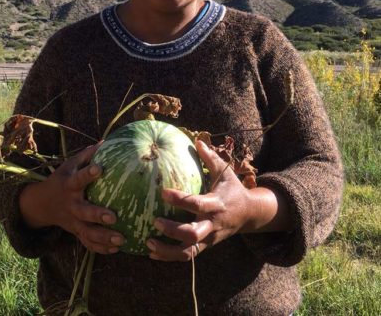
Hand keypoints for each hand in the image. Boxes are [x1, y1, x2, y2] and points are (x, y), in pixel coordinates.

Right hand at [19, 143, 124, 254]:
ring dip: (103, 238)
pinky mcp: (76, 232)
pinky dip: (100, 248)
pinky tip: (116, 249)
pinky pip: (87, 243)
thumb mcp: (70, 164)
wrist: (42, 204)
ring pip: (87, 233)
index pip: (78, 179)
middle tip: (113, 217)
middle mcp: (71, 205)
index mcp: (69, 185)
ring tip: (121, 239)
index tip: (99, 168)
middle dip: (97, 215)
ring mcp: (73, 221)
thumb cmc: (63, 178)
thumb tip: (106, 141)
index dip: (88, 174)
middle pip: (84, 212)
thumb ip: (87, 155)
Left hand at [146, 140, 254, 261]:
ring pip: (188, 251)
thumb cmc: (232, 189)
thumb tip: (197, 140)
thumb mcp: (225, 172)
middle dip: (172, 230)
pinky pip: (187, 256)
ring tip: (147, 243)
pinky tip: (152, 253)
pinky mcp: (206, 246)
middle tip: (154, 221)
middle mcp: (213, 224)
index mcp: (216, 204)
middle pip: (193, 233)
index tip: (163, 192)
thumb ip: (210, 158)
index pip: (197, 204)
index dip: (180, 199)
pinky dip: (169, 256)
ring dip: (167, 250)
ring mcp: (209, 238)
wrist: (250, 214)